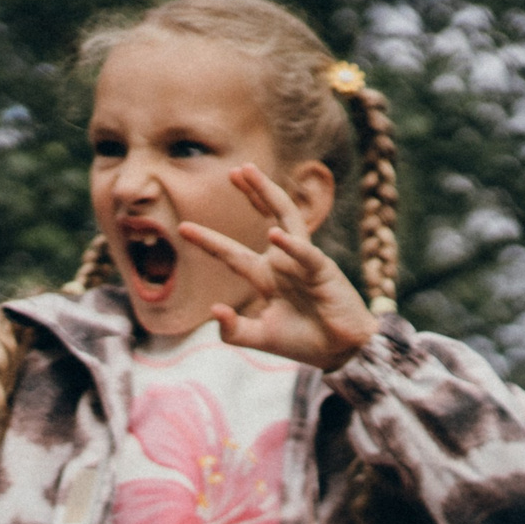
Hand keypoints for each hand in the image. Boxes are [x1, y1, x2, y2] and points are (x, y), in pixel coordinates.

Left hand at [176, 165, 377, 369]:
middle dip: (252, 193)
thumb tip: (214, 309)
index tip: (183, 228)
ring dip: (269, 194)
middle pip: (267, 217)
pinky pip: (305, 254)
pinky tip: (275, 236)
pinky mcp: (323, 271)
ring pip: (286, 219)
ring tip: (251, 173)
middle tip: (235, 171)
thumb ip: (234, 330)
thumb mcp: (261, 337)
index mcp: (267, 277)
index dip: (208, 241)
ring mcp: (304, 262)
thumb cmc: (304, 342)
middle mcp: (284, 262)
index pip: (232, 254)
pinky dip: (291, 246)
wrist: (341, 353)